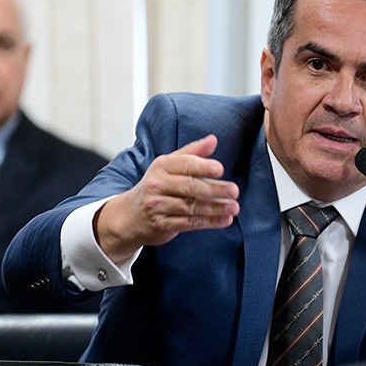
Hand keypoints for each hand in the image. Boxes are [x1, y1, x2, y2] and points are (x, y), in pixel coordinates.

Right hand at [95, 135, 239, 260]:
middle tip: (234, 190)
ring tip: (234, 207)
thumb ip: (193, 152)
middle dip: (214, 189)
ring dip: (215, 208)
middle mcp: (158, 185)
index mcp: (162, 166)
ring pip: (191, 207)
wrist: (130, 215)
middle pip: (190, 187)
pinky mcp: (162, 225)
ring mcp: (159, 206)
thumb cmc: (156, 186)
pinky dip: (209, 222)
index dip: (203, 166)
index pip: (185, 164)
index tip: (220, 169)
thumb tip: (213, 140)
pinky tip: (225, 220)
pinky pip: (190, 223)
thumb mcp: (169, 165)